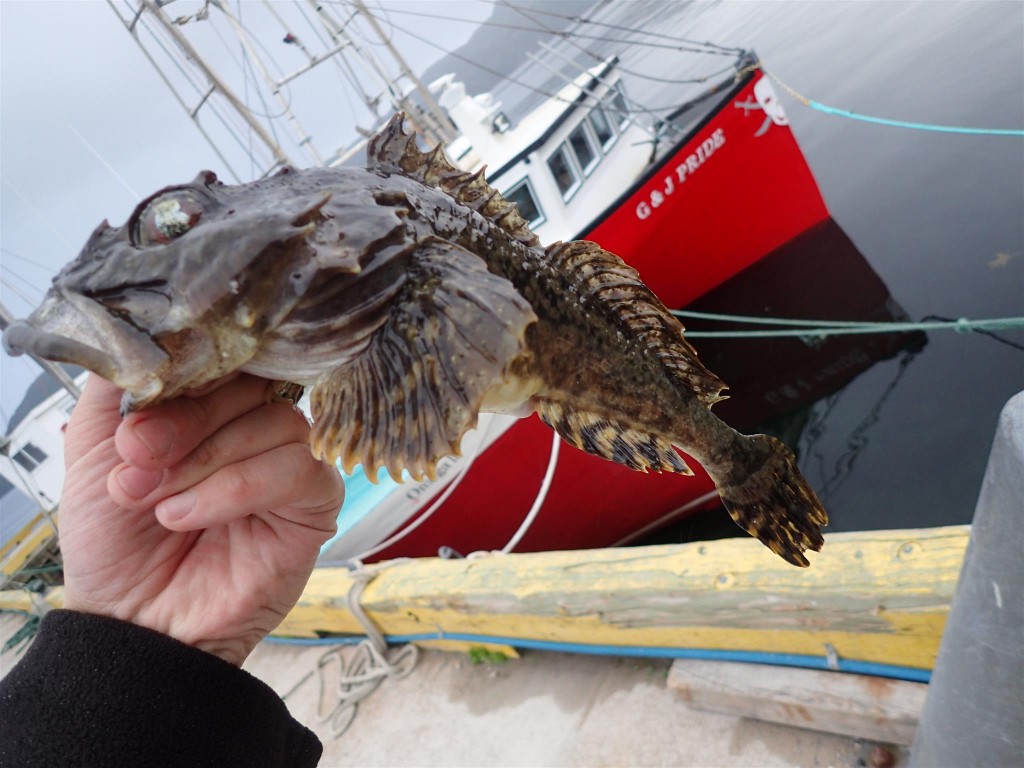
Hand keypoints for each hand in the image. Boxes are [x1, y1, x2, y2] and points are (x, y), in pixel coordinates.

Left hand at [59, 374, 343, 665]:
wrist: (131, 620)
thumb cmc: (116, 541)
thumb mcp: (93, 448)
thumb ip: (118, 386)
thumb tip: (145, 333)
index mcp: (210, 403)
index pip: (224, 354)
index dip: (186, 373)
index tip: (136, 417)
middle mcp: (253, 424)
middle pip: (251, 383)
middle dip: (187, 422)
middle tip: (137, 459)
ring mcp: (288, 460)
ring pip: (277, 422)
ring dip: (207, 462)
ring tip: (161, 503)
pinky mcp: (314, 503)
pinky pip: (299, 468)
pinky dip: (238, 488)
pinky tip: (192, 515)